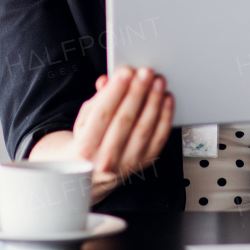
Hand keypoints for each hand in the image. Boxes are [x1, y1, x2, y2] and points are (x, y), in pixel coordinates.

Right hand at [30, 66, 173, 203]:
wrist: (91, 177)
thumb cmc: (87, 142)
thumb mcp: (83, 121)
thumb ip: (97, 100)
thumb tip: (108, 80)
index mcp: (85, 148)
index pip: (102, 114)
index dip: (115, 91)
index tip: (125, 72)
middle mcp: (105, 160)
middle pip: (125, 120)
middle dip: (137, 92)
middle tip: (145, 72)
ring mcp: (126, 164)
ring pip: (144, 129)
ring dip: (153, 102)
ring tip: (158, 82)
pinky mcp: (143, 163)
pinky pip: (158, 139)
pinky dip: (165, 117)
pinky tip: (166, 100)